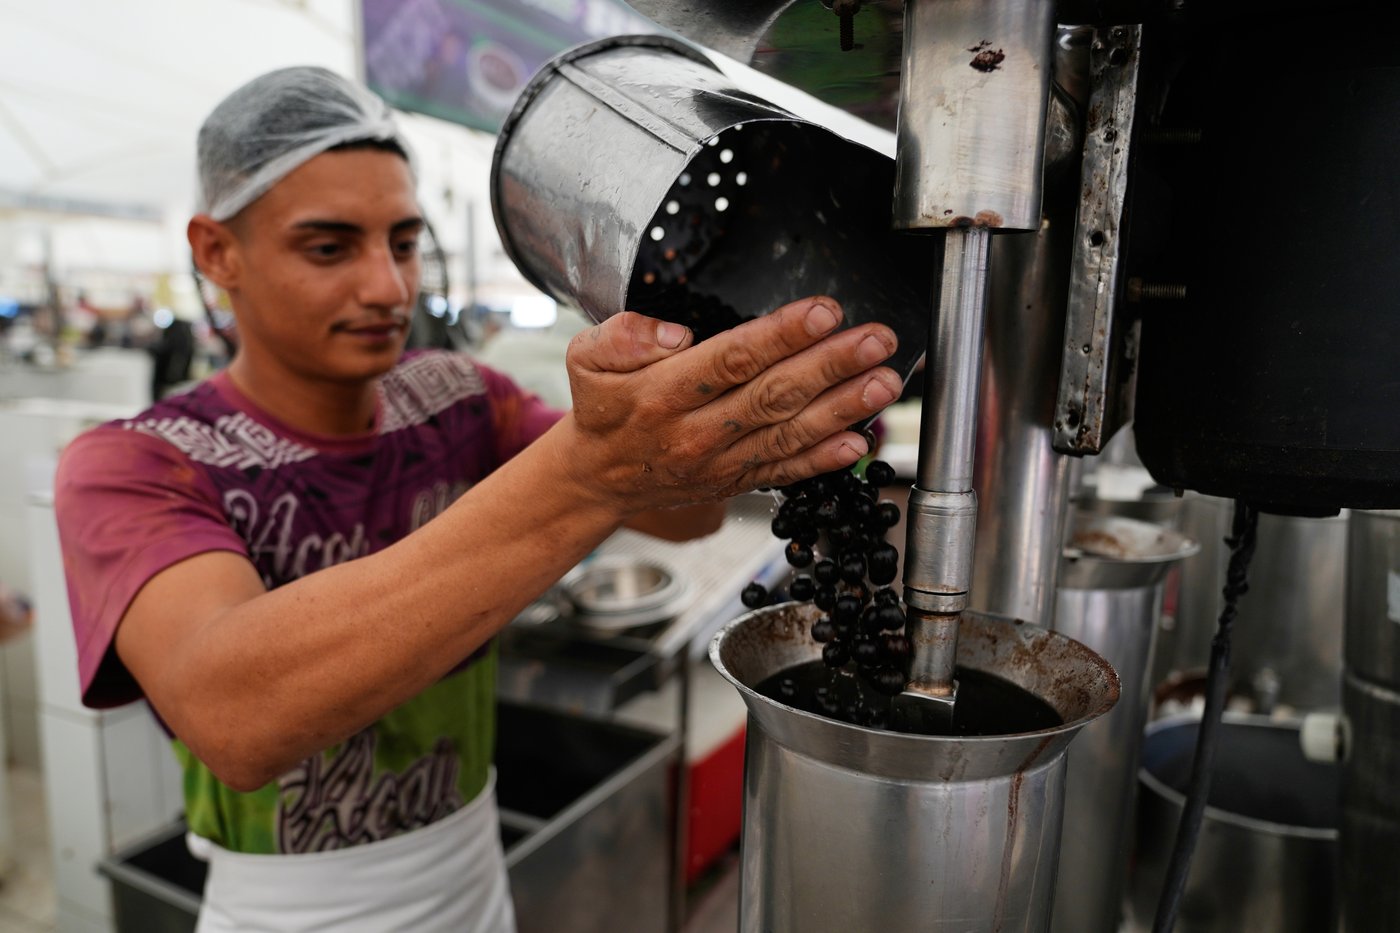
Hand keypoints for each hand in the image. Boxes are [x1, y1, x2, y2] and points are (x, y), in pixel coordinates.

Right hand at [560, 296, 900, 512]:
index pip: (729, 359)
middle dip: (830, 365)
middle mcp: (695, 432)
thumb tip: (677, 331)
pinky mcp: (736, 483)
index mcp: (661, 394)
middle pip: (772, 396)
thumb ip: (625, 335)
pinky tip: (860, 440)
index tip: (823, 312)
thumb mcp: (586, 358)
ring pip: (788, 433)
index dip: (780, 336)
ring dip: (842, 408)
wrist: (598, 478)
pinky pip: (785, 471)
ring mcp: (719, 463)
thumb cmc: (602, 407)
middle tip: (875, 340)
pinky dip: (824, 459)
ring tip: (884, 382)